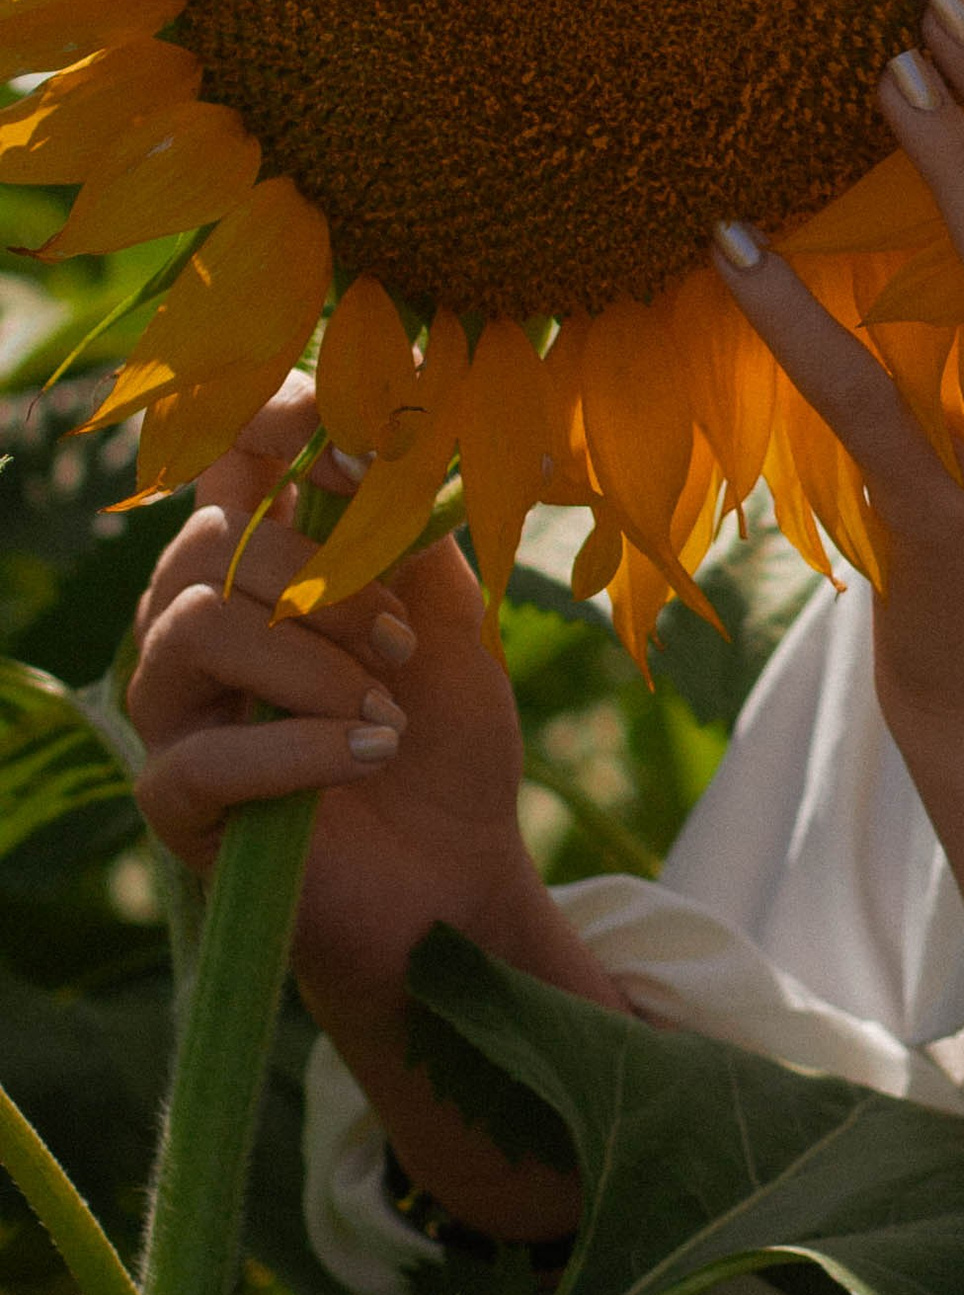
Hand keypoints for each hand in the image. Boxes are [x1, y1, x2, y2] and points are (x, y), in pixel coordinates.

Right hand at [130, 382, 535, 987]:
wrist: (458, 872)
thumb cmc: (445, 735)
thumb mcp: (448, 617)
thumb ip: (408, 528)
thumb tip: (366, 442)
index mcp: (259, 564)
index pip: (230, 462)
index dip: (270, 423)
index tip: (344, 423)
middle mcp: (196, 622)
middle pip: (210, 542)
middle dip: (321, 579)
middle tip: (400, 639)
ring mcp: (175, 711)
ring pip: (193, 629)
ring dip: (310, 662)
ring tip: (388, 711)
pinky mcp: (175, 801)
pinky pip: (202, 755)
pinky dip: (300, 749)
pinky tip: (371, 753)